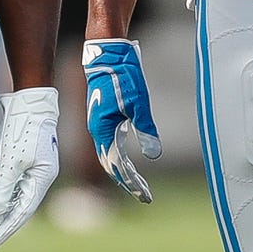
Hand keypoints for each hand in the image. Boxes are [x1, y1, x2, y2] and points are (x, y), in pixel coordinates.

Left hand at [0, 87, 58, 248]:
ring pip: (15, 196)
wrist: (30, 100)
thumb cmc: (25, 126)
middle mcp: (39, 177)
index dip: (8, 228)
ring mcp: (33, 168)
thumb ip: (5, 185)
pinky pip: (12, 184)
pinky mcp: (24, 160)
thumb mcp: (14, 158)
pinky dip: (1, 194)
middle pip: (19, 206)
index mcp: (42, 178)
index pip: (24, 212)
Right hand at [81, 39, 160, 201]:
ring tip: (137, 184)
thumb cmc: (123, 77)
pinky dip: (121, 157)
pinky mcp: (106, 118)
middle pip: (111, 165)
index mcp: (103, 130)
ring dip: (124, 171)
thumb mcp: (138, 103)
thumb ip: (145, 129)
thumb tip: (153, 155)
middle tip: (144, 196)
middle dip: (128, 181)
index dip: (131, 182)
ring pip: (110, 155)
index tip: (144, 195)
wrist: (107, 55)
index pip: (117, 165)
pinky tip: (130, 163)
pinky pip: (111, 144)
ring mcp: (101, 125)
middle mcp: (99, 130)